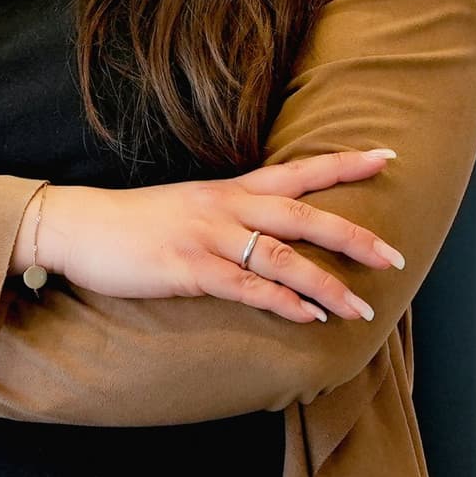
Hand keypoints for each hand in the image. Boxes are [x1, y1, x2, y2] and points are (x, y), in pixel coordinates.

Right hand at [24, 151, 406, 324]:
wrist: (79, 226)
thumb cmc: (136, 223)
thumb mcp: (192, 207)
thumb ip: (232, 215)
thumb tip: (271, 234)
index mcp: (231, 190)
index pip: (299, 172)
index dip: (344, 164)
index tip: (387, 157)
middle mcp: (226, 207)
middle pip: (304, 216)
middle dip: (354, 237)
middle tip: (396, 258)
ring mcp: (207, 237)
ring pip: (282, 257)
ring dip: (326, 284)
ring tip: (360, 307)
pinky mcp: (188, 269)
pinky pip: (245, 287)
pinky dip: (281, 303)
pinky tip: (308, 318)